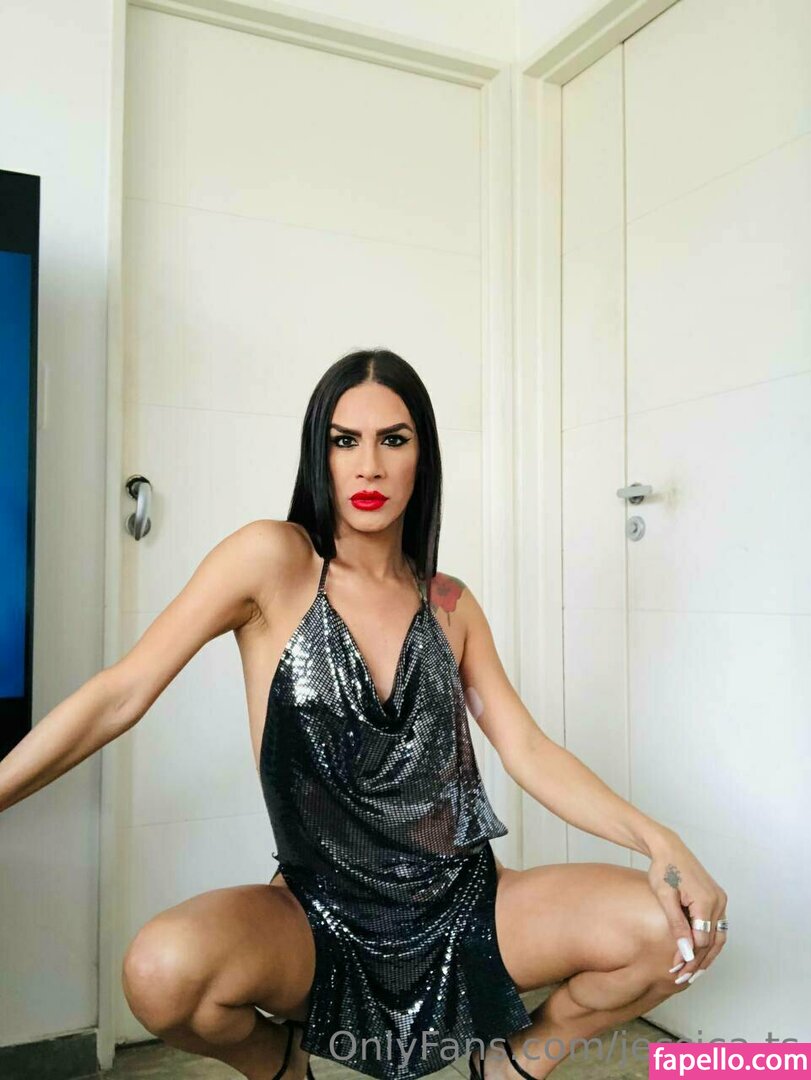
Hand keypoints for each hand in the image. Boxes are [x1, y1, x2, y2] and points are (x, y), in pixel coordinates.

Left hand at [646, 832, 728, 982]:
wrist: (668, 848)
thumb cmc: (663, 869)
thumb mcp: (665, 897)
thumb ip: (676, 925)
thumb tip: (686, 952)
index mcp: (707, 900)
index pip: (702, 940)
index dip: (689, 957)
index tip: (674, 969)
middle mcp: (719, 901)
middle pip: (713, 941)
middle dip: (698, 962)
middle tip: (682, 978)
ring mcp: (720, 900)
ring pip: (717, 936)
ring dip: (705, 955)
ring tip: (691, 973)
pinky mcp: (716, 899)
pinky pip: (715, 926)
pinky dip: (707, 942)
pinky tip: (696, 954)